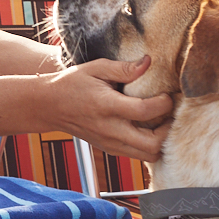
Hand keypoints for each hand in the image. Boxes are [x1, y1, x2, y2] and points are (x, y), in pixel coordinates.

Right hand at [43, 57, 172, 163]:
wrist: (48, 106)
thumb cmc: (72, 84)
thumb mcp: (95, 68)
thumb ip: (123, 68)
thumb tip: (148, 62)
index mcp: (107, 106)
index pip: (144, 111)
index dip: (164, 104)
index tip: (169, 94)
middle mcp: (110, 130)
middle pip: (152, 144)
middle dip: (168, 130)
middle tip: (170, 114)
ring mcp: (110, 143)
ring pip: (148, 156)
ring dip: (161, 141)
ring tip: (161, 122)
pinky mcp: (109, 149)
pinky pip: (138, 155)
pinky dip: (149, 146)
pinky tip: (149, 128)